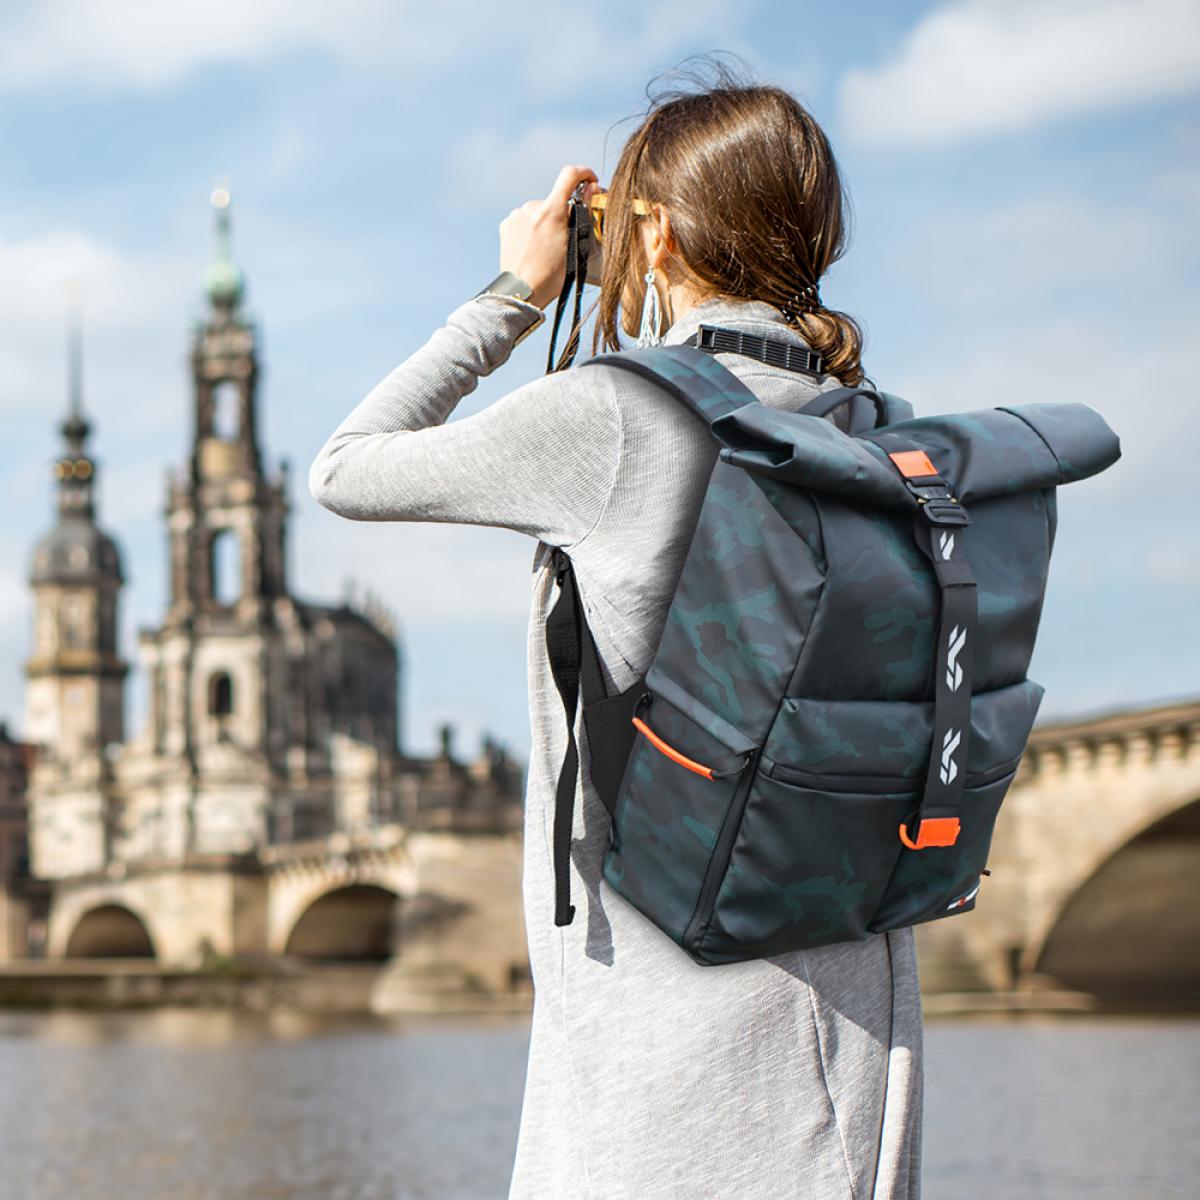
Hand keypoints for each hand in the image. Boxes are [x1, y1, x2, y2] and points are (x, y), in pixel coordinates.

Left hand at [499, 164, 599, 309]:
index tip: (589, 180)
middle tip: (563, 239)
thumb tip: (589, 189)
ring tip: (544, 249)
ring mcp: (516, 216)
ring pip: (538, 212)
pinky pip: (524, 220)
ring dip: (544, 222)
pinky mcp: (506, 225)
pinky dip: (530, 229)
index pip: (569, 175)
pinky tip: (531, 248)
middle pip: (553, 201)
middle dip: (561, 214)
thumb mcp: (574, 246)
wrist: (521, 292)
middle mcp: (531, 208)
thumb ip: (581, 213)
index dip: (583, 173)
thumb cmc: (551, 276)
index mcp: (551, 211)